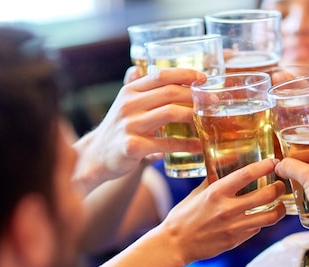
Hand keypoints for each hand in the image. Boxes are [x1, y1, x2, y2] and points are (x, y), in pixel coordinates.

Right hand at [72, 68, 205, 193]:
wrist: (96, 157)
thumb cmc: (116, 130)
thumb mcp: (122, 105)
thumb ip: (133, 88)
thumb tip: (136, 68)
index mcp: (129, 91)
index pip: (161, 75)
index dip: (185, 74)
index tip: (203, 78)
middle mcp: (129, 105)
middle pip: (169, 92)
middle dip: (195, 95)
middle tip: (212, 100)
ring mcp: (130, 125)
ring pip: (170, 114)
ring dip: (193, 116)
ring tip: (207, 119)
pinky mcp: (133, 146)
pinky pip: (166, 144)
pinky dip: (185, 145)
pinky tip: (198, 146)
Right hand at [161, 158, 286, 263]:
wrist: (176, 244)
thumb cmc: (183, 216)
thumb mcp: (197, 193)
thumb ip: (214, 179)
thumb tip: (226, 163)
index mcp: (216, 192)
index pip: (247, 174)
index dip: (265, 166)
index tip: (274, 162)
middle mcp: (227, 209)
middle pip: (267, 195)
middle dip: (279, 187)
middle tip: (281, 185)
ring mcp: (234, 227)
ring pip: (270, 216)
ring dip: (280, 208)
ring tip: (280, 204)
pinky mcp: (236, 240)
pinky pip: (257, 229)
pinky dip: (261, 222)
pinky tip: (259, 217)